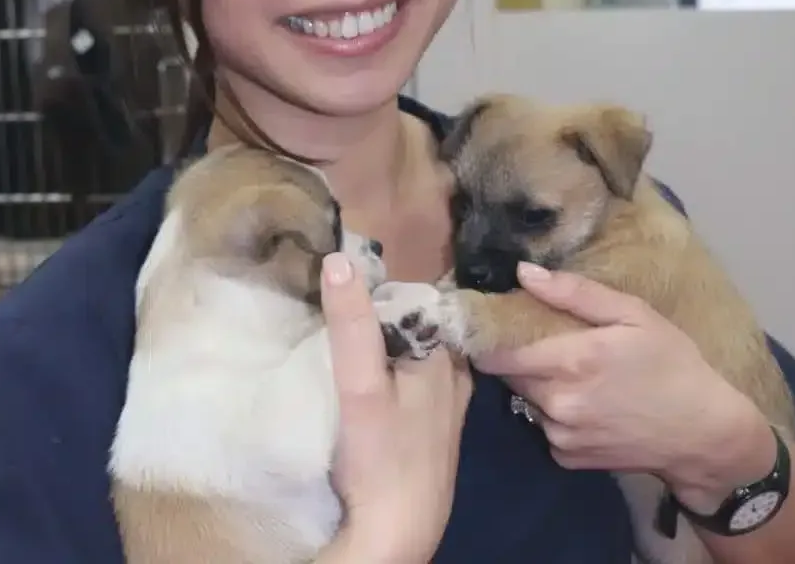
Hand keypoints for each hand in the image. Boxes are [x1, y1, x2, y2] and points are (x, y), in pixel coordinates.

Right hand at [320, 251, 471, 563]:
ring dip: (386, 340)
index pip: (415, 296)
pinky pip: (413, 379)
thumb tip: (340, 258)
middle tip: (340, 305)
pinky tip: (370, 376)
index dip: (379, 285)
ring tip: (349, 334)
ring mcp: (446, 402)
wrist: (398, 534)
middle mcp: (455, 371)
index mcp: (446, 352)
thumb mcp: (361, 385)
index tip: (345, 278)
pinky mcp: (431, 427)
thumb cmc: (383, 457)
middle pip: (416, 322)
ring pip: (415, 350)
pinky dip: (392, 369)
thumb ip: (353, 323)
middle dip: (383, 311)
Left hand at [475, 263, 775, 510]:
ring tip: (572, 372)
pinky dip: (555, 413)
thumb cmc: (672, 364)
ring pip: (524, 400)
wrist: (705, 436)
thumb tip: (524, 274)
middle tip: (544, 341)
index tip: (495, 320)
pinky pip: (544, 426)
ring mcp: (561, 435)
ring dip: (537, 384)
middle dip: (518, 355)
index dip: (489, 334)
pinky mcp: (568, 459)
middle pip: (508, 374)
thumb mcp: (633, 314)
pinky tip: (586, 403)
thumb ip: (574, 293)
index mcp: (570, 361)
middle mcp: (557, 402)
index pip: (496, 352)